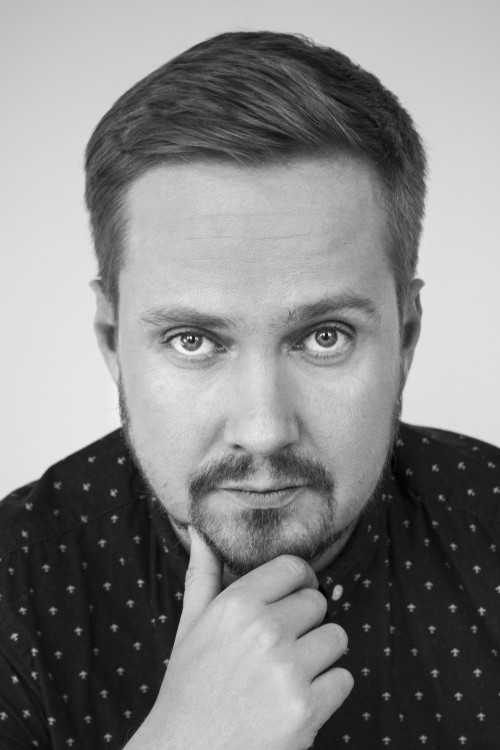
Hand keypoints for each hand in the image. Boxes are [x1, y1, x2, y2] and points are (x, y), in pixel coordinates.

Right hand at [125, 529, 352, 749]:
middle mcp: (263, 631)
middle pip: (318, 602)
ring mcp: (287, 671)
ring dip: (321, 654)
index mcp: (236, 605)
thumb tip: (201, 531)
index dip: (298, 581)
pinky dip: (329, 690)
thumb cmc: (190, 686)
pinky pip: (344, 679)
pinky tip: (298, 698)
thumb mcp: (191, 625)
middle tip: (282, 644)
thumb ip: (204, 574)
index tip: (294, 595)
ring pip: (337, 637)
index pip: (293, 568)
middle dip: (306, 621)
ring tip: (290, 671)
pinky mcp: (307, 710)